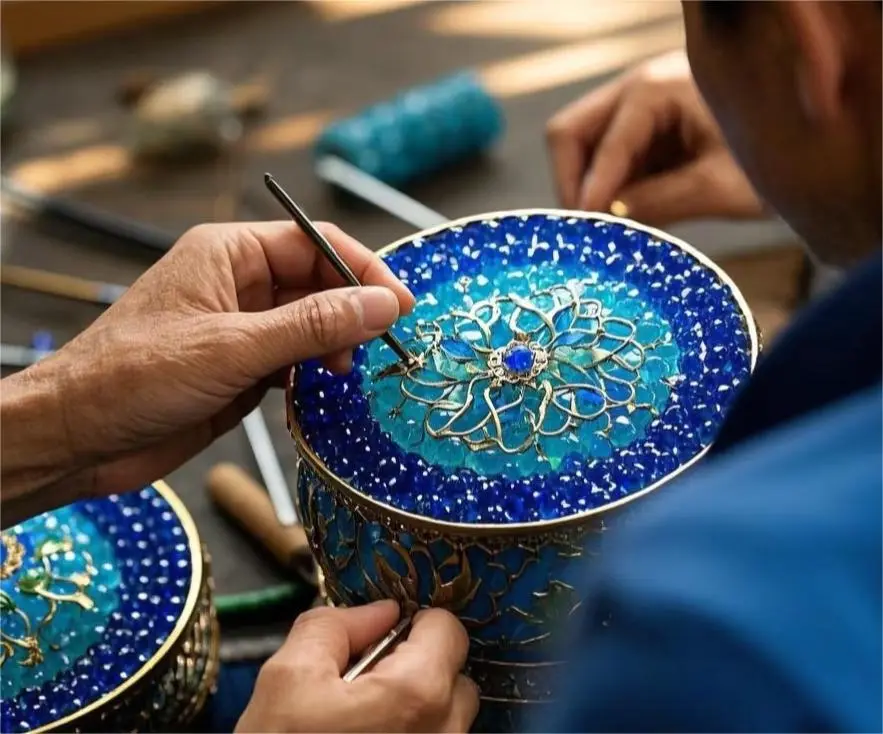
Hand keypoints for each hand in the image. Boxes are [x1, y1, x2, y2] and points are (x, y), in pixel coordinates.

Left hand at [1, 221, 413, 523]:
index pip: (316, 244)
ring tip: (344, 373)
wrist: (76, 438)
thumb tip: (381, 304)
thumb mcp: (233, 347)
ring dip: (335, 346)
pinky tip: (320, 392)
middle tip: (381, 346)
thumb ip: (312, 325)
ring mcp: (240, 329)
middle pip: (319, 284)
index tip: (401, 305)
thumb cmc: (133, 378)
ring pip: (311, 325)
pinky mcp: (240, 370)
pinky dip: (314, 375)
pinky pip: (294, 361)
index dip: (364, 270)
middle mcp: (238, 284)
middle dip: (353, 312)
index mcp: (229, 253)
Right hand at [236, 602, 479, 732]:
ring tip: (366, 725)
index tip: (386, 638)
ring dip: (419, 712)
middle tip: (369, 685)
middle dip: (421, 671)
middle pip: (457, 679)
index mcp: (417, 695)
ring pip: (449, 722)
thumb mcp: (288, 678)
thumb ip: (335, 627)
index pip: (449, 629)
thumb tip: (379, 612)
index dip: (416, 624)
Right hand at [545, 50, 764, 224]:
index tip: (582, 232)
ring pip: (580, 148)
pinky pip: (604, 162)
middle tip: (586, 228)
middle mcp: (638, 90)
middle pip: (570, 133)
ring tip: (608, 228)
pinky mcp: (643, 133)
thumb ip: (662, 200)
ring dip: (587, 188)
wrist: (810, 145)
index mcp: (658, 90)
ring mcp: (637, 110)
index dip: (588, 191)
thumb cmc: (775, 160)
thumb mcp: (721, 186)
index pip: (603, 144)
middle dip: (571, 182)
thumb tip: (609, 219)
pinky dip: (607, 191)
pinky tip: (625, 220)